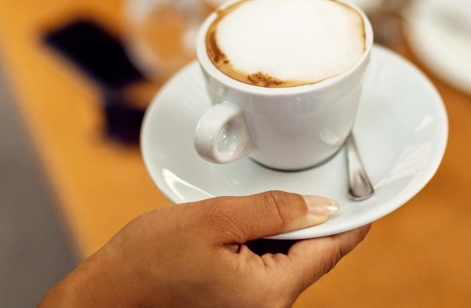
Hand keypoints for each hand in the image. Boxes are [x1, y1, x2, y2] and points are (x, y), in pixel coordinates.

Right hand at [42, 191, 368, 307]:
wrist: (102, 299)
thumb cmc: (147, 263)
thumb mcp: (213, 220)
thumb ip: (271, 210)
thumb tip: (322, 207)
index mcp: (270, 294)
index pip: (330, 250)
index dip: (351, 218)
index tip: (368, 193)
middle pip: (308, 254)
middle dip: (305, 217)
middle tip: (301, 177)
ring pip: (284, 259)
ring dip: (277, 228)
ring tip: (252, 201)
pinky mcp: (233, 305)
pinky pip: (261, 269)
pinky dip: (258, 242)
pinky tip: (237, 222)